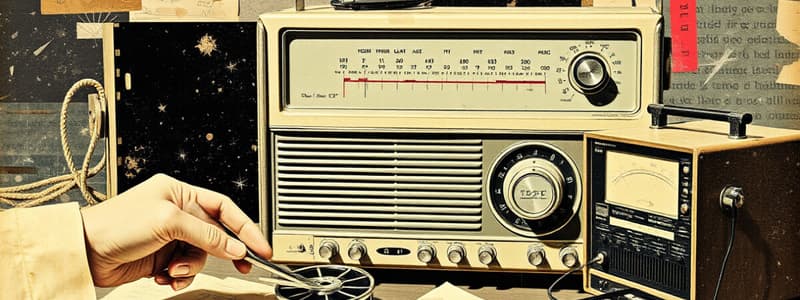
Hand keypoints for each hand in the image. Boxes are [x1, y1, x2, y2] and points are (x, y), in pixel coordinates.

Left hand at [80, 174, 271, 289]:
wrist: (85, 252)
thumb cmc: (117, 225)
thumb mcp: (168, 222)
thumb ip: (206, 234)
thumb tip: (234, 247)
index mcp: (180, 193)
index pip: (224, 208)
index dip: (246, 226)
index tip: (261, 245)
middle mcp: (177, 213)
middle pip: (215, 235)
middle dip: (219, 252)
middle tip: (241, 265)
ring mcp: (170, 237)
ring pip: (201, 256)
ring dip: (191, 267)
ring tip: (173, 271)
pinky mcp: (162, 257)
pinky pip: (185, 270)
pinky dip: (179, 277)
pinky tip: (165, 277)